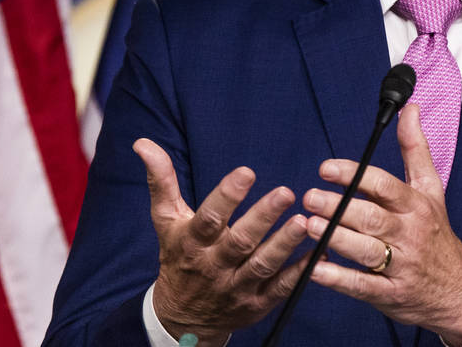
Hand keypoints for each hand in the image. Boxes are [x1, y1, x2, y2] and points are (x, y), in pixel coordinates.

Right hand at [133, 139, 308, 345]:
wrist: (181, 317)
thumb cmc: (178, 257)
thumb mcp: (166, 221)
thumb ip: (161, 181)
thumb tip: (143, 143)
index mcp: (192, 243)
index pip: (209, 219)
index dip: (226, 196)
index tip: (246, 171)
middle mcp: (213, 267)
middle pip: (239, 242)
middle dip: (263, 217)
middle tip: (286, 193)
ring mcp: (235, 288)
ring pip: (262, 266)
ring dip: (284, 244)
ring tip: (305, 222)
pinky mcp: (255, 305)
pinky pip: (280, 289)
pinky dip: (299, 272)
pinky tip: (318, 253)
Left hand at [301, 104, 461, 345]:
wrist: (461, 291)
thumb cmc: (437, 233)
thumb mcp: (431, 189)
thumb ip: (415, 148)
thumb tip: (410, 109)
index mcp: (415, 205)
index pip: (385, 186)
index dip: (354, 175)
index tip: (326, 168)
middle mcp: (408, 233)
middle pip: (372, 217)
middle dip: (339, 206)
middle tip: (309, 196)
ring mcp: (401, 265)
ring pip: (367, 250)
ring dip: (337, 238)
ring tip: (309, 226)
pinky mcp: (391, 294)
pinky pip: (363, 286)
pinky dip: (339, 278)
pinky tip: (316, 269)